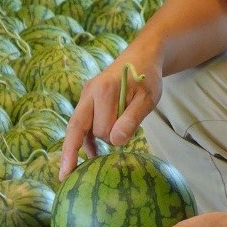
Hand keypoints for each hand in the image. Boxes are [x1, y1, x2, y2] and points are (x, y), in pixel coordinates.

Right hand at [59, 57, 163, 179]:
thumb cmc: (146, 78)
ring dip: (86, 143)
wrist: (141, 58)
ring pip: (80, 128)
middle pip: (82, 129)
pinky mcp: (87, 101)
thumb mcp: (147, 99)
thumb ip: (132, 119)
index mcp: (102, 91)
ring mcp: (86, 97)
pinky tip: (91, 155)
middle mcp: (88, 93)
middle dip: (99, 141)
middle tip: (118, 145)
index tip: (106, 153)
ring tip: (78, 169)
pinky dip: (86, 140)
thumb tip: (115, 142)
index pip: (101, 127)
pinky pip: (81, 125)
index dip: (112, 139)